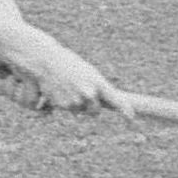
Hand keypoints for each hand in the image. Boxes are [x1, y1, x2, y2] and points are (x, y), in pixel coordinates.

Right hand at [12, 40, 132, 119]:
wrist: (46, 60)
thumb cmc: (69, 64)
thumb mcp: (87, 72)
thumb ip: (98, 87)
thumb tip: (107, 103)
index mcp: (97, 82)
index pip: (115, 99)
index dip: (125, 110)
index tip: (132, 118)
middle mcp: (88, 93)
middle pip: (95, 112)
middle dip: (91, 107)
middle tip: (82, 93)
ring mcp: (75, 101)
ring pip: (79, 111)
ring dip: (75, 103)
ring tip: (67, 87)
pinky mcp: (62, 106)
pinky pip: (67, 109)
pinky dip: (64, 103)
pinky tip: (59, 90)